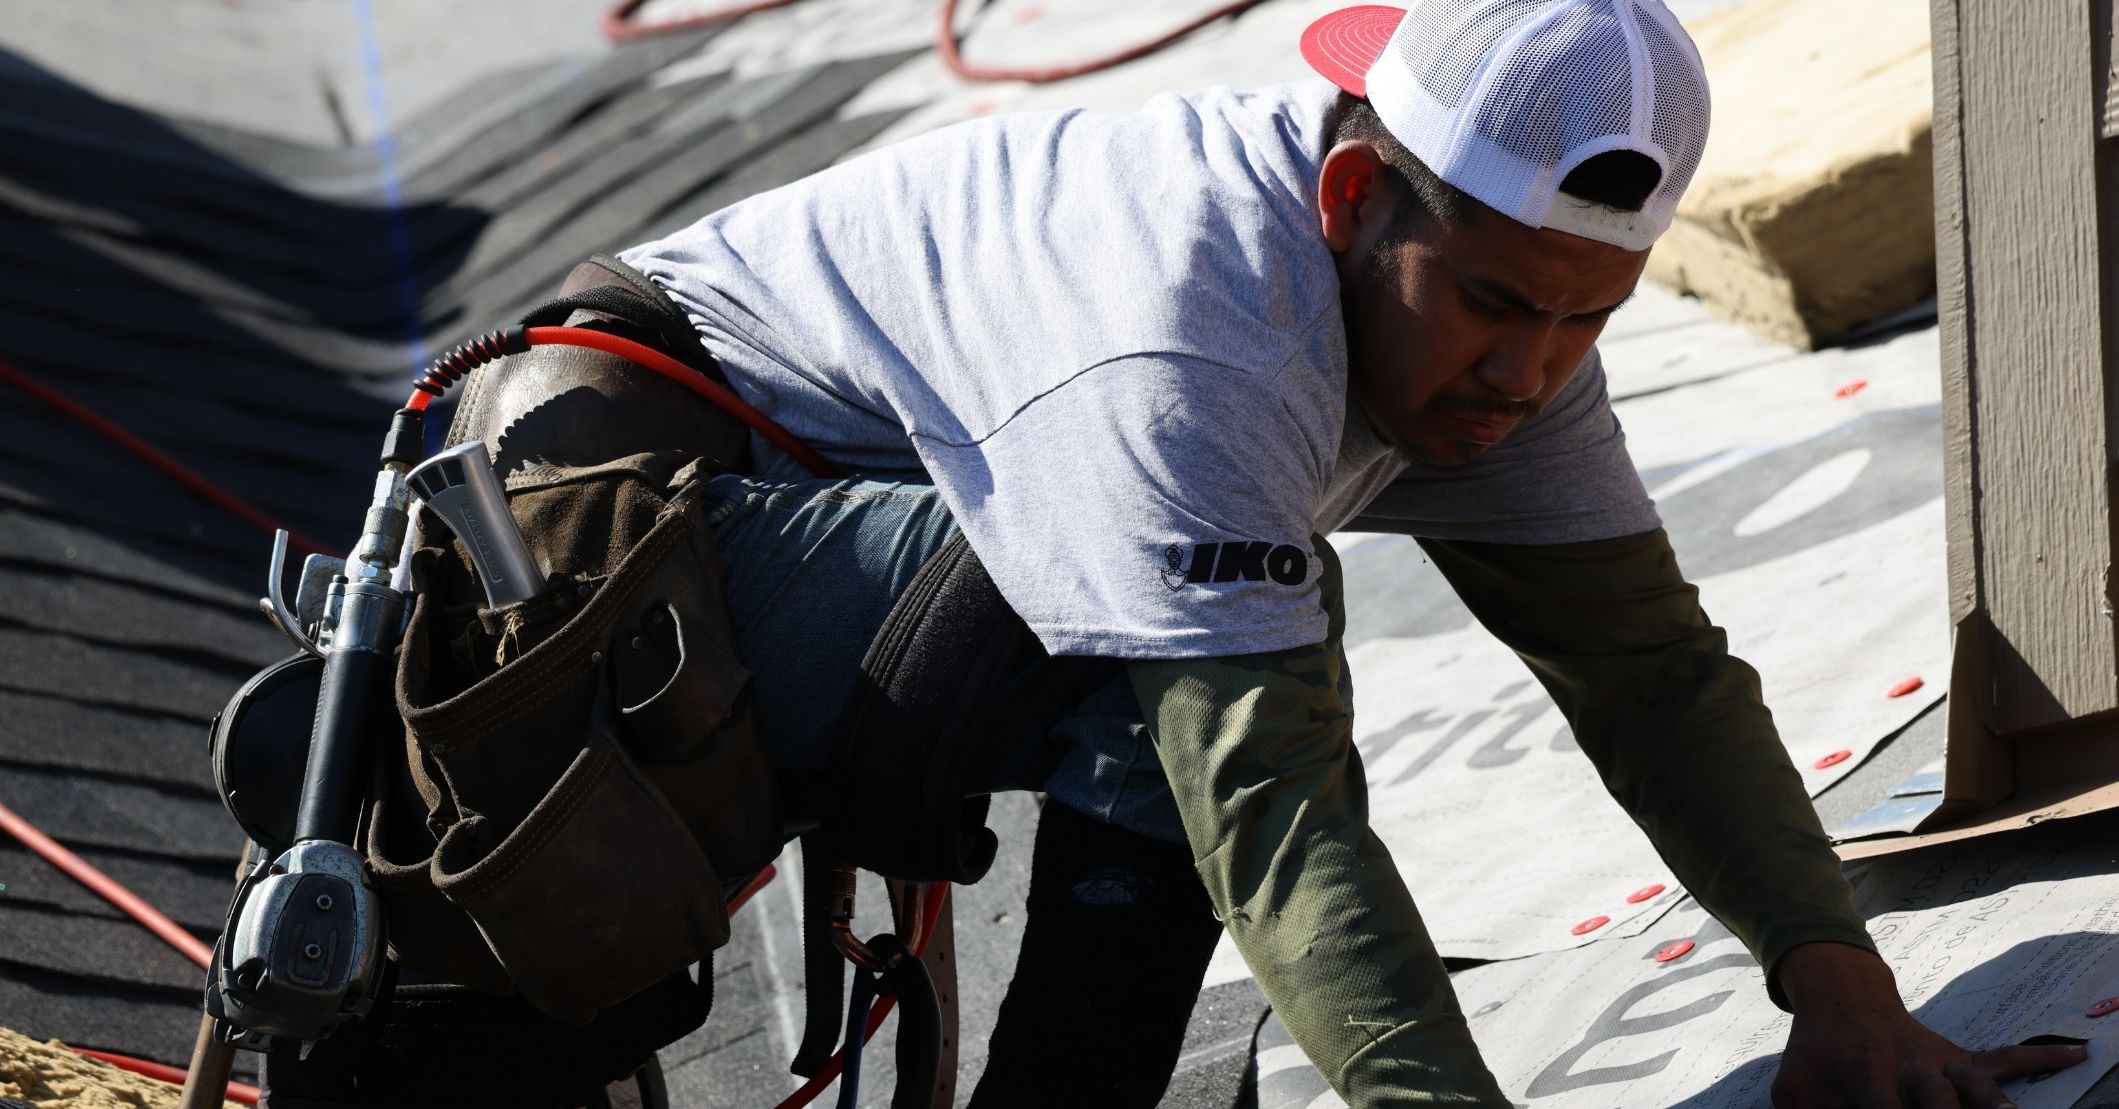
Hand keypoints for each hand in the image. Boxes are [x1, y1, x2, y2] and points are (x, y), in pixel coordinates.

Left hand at [1769, 941, 2087, 1107]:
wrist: (1841, 997)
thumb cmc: (1815, 1051)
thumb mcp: (1793, 1087)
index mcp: (1864, 1074)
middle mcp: (1908, 1066)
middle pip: (1939, 1100)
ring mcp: (1938, 1061)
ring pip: (1976, 1082)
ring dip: (1995, 1104)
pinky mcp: (1958, 1058)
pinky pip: (2000, 1058)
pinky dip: (2036, 1058)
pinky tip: (2072, 1055)